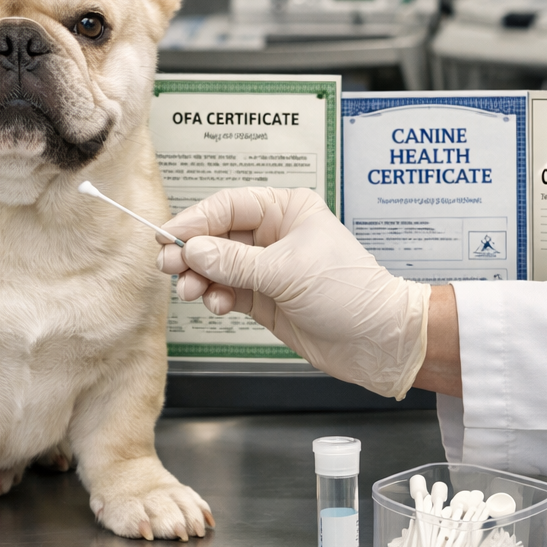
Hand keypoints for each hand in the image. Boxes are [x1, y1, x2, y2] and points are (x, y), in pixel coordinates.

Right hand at [158, 188, 429, 398]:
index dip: (195, 220)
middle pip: (218, 236)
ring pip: (218, 265)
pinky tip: (218, 305)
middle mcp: (276, 235)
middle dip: (192, 252)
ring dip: (200, 278)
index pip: (229, 206)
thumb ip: (235, 262)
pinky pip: (228, 290)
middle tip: (169, 265)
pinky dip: (217, 297)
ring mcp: (269, 267)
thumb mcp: (287, 272)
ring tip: (191, 291)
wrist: (379, 340)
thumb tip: (195, 249)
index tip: (168, 235)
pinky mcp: (266, 297)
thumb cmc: (353, 294)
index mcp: (287, 211)